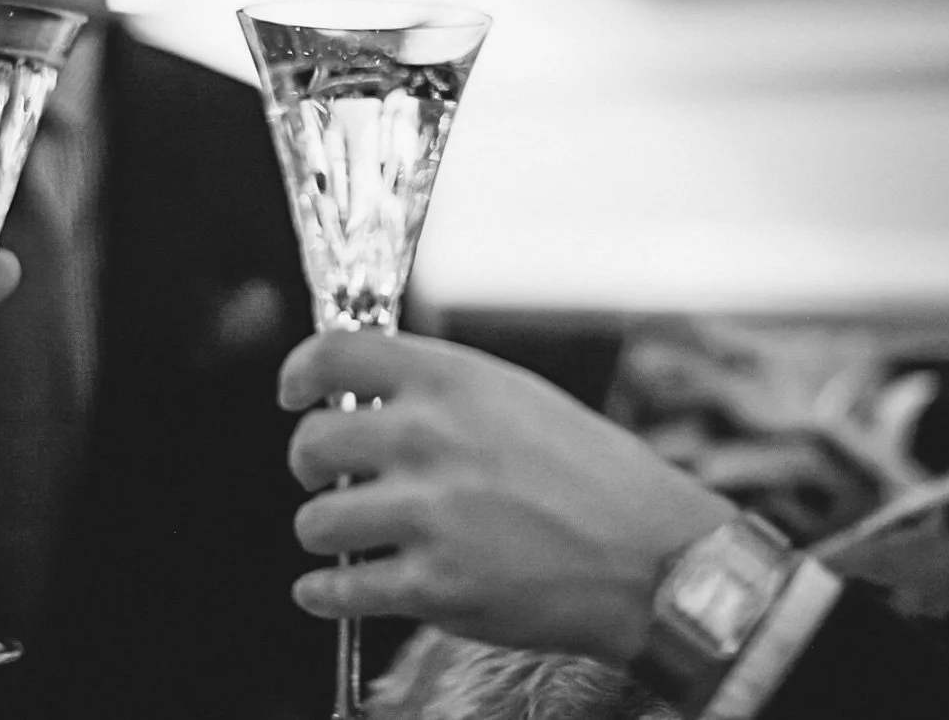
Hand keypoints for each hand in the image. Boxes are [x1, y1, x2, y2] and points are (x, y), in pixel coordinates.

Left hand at [279, 330, 736, 662]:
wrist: (653, 559)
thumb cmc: (593, 474)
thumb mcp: (516, 397)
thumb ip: (438, 392)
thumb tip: (364, 397)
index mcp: (452, 381)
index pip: (334, 355)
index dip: (299, 374)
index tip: (295, 394)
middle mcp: (431, 439)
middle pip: (309, 444)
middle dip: (310, 465)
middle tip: (332, 477)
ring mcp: (430, 516)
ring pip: (314, 522)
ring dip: (325, 532)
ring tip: (355, 535)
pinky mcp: (434, 588)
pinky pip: (337, 591)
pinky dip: (324, 594)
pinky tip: (333, 588)